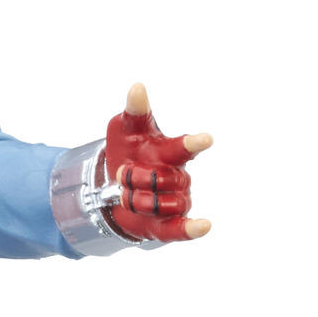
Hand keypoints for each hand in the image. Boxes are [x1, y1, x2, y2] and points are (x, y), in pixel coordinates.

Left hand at [105, 83, 212, 242]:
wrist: (112, 187)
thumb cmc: (128, 152)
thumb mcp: (124, 129)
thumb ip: (134, 111)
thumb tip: (137, 87)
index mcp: (168, 151)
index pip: (182, 147)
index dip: (192, 143)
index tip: (205, 139)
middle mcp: (177, 175)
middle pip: (161, 179)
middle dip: (135, 177)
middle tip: (121, 174)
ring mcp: (175, 199)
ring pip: (162, 203)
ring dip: (137, 200)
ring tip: (127, 193)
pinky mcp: (167, 223)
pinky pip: (181, 229)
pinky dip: (191, 229)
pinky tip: (204, 226)